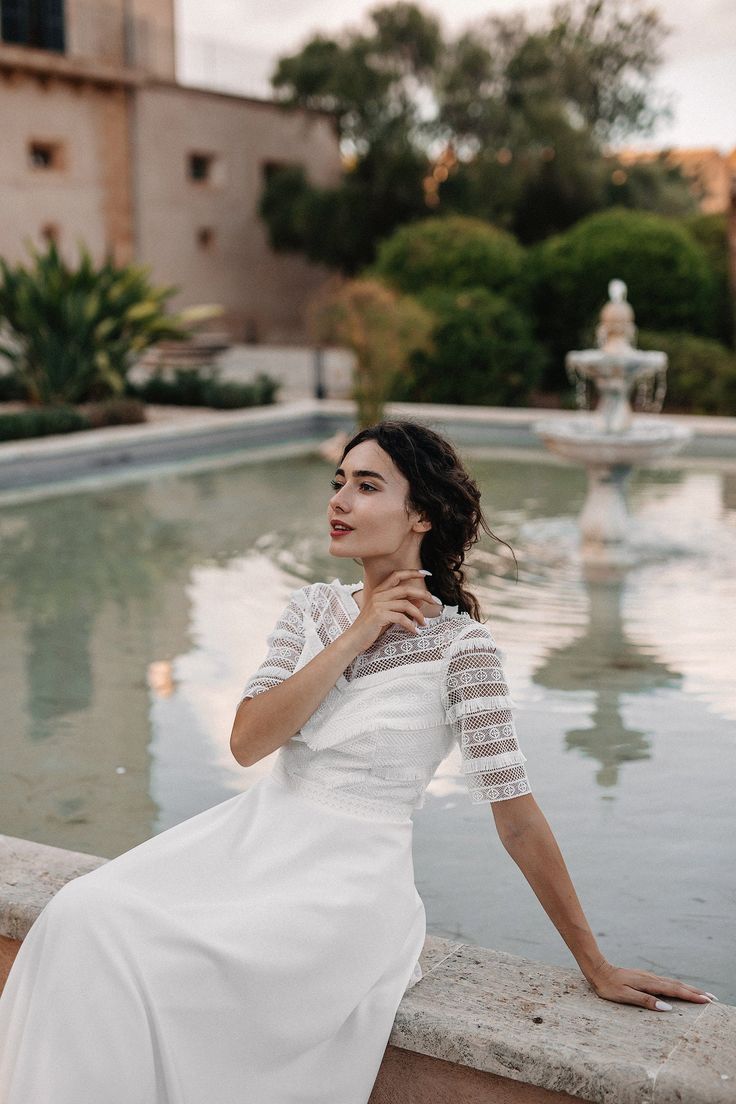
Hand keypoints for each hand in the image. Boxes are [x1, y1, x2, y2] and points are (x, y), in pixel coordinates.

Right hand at [346, 568, 435, 651]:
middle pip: (406, 589)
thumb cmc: (372, 626)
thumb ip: (401, 604)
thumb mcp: (388, 613)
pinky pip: (402, 618)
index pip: (397, 575)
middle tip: (436, 601)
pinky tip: (415, 631)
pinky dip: (411, 625)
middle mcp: (378, 594)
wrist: (354, 639)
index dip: (412, 572)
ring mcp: (378, 604)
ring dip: (419, 615)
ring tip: (424, 623)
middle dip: (424, 594)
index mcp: (379, 590)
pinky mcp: (379, 615)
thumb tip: (420, 600)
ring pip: (406, 604)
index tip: (427, 573)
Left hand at [585, 960, 715, 1010]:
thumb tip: (667, 1007)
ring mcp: (648, 977)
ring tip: (702, 994)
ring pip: (673, 983)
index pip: (675, 991)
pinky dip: (678, 986)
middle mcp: (651, 978)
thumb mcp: (624, 996)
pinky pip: (666, 982)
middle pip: (678, 985)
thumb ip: (646, 1001)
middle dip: (695, 992)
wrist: (597, 969)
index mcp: (649, 983)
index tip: (706, 1001)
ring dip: (688, 988)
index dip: (691, 996)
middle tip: (712, 998)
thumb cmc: (608, 986)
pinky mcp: (644, 977)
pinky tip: (680, 989)